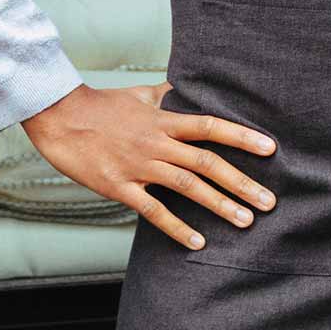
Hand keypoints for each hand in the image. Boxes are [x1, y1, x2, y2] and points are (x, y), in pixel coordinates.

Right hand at [21, 82, 277, 248]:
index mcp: (164, 119)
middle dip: (241, 182)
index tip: (271, 148)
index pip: (211, 127)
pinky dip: (177, 227)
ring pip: (187, 187)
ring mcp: (139, 166)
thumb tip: (186, 88)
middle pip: (207, 163)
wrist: (59, 117)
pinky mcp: (120, 187)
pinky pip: (153, 210)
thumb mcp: (139, 94)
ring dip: (219, 205)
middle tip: (269, 201)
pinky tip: (198, 241)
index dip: (243, 136)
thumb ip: (167, 95)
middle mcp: (157, 143)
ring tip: (245, 221)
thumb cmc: (100, 105)